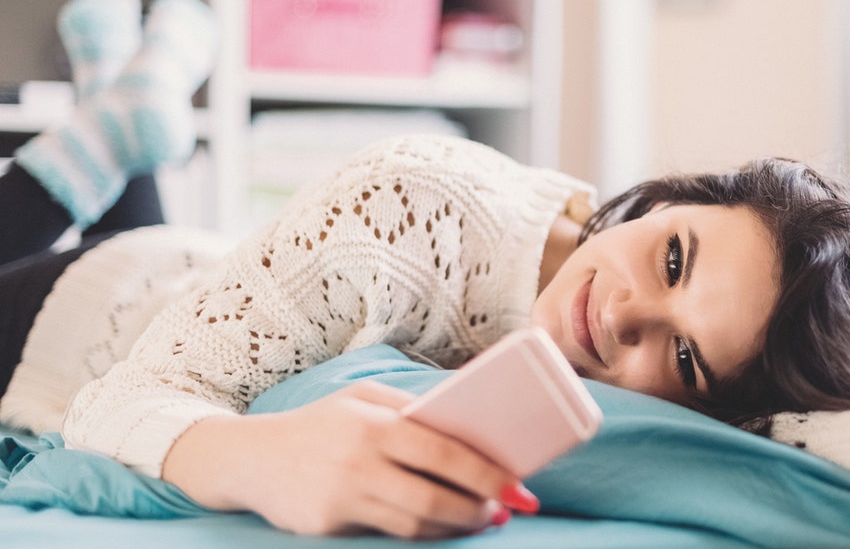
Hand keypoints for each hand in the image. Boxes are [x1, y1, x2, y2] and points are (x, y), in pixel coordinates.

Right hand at [162, 380, 539, 538]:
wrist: (250, 457)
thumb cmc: (321, 423)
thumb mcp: (363, 398)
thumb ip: (411, 410)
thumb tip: (472, 423)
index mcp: (372, 423)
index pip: (443, 452)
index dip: (486, 474)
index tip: (516, 486)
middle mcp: (356, 462)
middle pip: (432, 498)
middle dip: (476, 509)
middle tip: (502, 511)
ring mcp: (340, 498)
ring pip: (413, 524)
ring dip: (454, 526)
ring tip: (480, 519)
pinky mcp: (327, 527)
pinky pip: (387, 533)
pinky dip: (421, 533)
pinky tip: (441, 527)